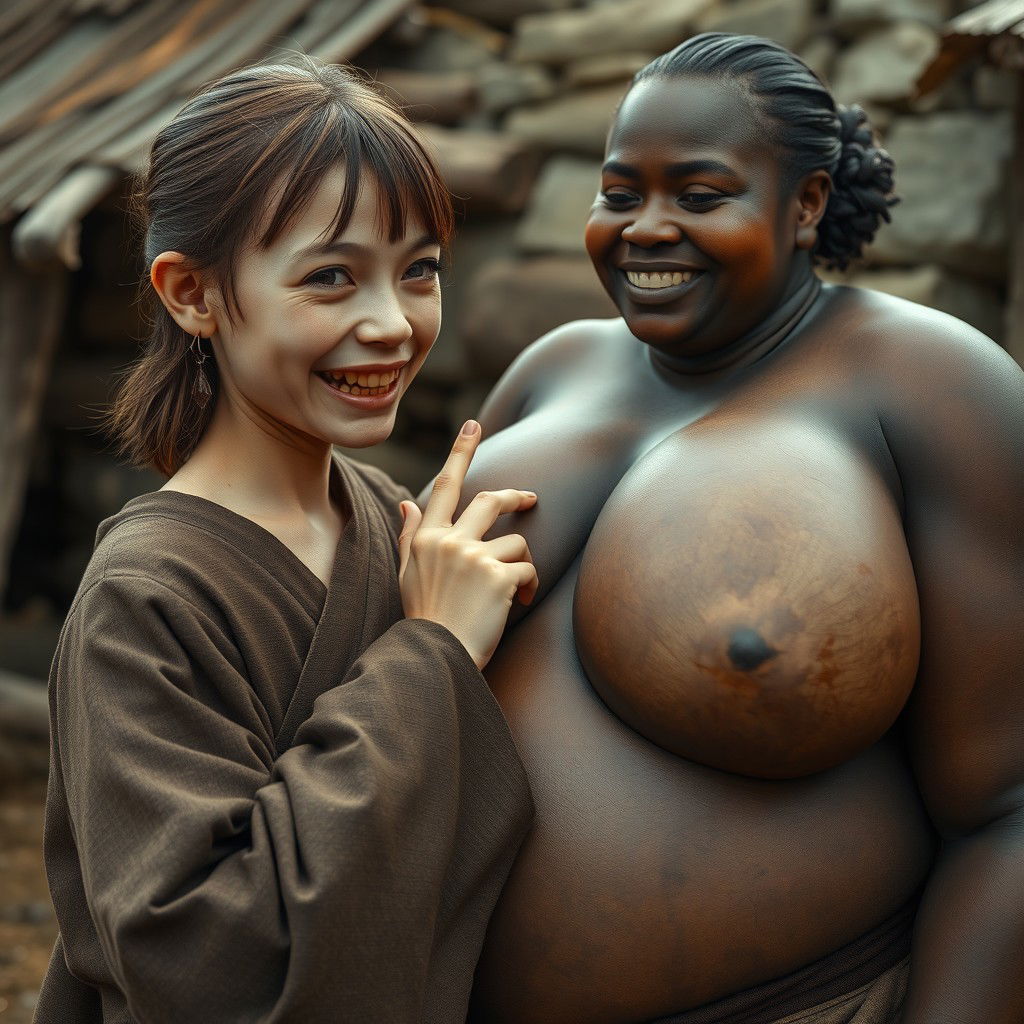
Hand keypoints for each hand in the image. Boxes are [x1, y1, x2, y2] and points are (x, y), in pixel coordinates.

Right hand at [398, 420, 538, 669]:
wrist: (435, 658)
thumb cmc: (424, 619)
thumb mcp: (408, 575)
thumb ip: (409, 535)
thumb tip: (405, 502)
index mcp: (426, 538)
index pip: (445, 486)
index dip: (461, 452)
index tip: (474, 423)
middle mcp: (449, 541)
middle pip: (490, 500)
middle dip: (514, 498)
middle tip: (530, 500)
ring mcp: (474, 557)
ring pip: (516, 543)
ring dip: (522, 566)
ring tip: (515, 592)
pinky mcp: (498, 576)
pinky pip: (528, 569)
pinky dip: (530, 586)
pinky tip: (519, 604)